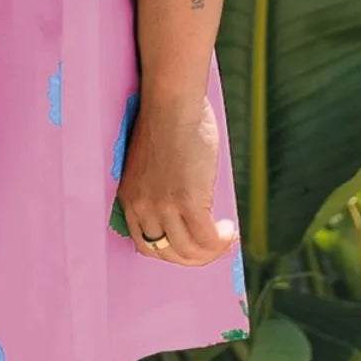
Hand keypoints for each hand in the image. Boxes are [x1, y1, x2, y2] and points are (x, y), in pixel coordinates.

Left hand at [116, 96, 236, 266]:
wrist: (171, 102)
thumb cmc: (166, 124)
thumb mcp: (151, 167)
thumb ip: (161, 191)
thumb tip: (187, 214)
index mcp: (130, 199)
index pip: (146, 246)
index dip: (172, 252)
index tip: (191, 246)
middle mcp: (143, 208)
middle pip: (168, 254)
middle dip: (193, 258)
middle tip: (213, 247)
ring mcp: (164, 206)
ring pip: (189, 251)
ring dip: (211, 251)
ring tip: (224, 238)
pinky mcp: (188, 201)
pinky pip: (207, 238)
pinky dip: (222, 241)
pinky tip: (230, 231)